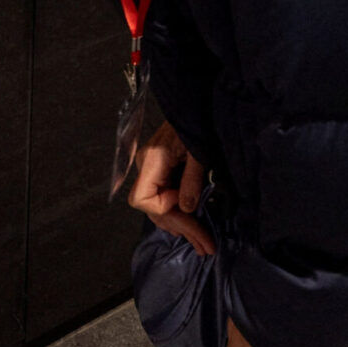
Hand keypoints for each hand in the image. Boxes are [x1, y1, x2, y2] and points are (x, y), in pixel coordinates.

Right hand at [129, 120, 213, 255]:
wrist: (195, 101)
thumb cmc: (198, 122)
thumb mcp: (200, 151)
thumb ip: (192, 179)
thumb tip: (187, 208)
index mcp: (151, 160)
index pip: (142, 199)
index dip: (165, 213)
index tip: (190, 216)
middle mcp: (146, 166)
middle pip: (152, 208)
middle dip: (180, 227)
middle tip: (205, 245)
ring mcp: (151, 168)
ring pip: (159, 206)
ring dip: (181, 224)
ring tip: (203, 241)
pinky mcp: (161, 170)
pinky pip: (164, 197)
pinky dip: (180, 212)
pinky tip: (193, 224)